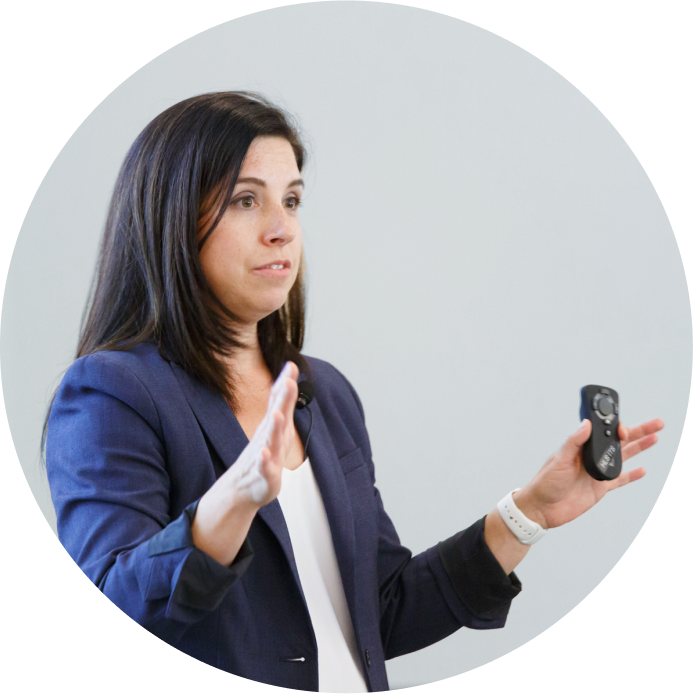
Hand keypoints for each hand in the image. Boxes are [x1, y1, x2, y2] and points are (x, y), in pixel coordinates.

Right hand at [229, 361, 298, 506]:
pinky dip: (264, 460)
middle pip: (276, 414)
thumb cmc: (265, 453)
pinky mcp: (264, 473)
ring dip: (274, 426)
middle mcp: (267, 435)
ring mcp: (264, 453)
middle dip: (283, 398)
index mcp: (272, 424)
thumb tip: (289, 375)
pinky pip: (263, 466)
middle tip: (289, 381)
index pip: (278, 401)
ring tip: (277, 414)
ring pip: (270, 439)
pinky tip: (264, 453)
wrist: (244, 487)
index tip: (291, 366)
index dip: (285, 384)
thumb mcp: (277, 425)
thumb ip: (283, 401)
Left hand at [514, 417, 664, 529]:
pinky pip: (620, 479)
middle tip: (657, 423)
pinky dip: (632, 475)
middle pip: (620, 441)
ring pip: (624, 456)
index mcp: (581, 447)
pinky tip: (643, 470)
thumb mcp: (559, 459)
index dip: (617, 426)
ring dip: (639, 447)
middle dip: (638, 431)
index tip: (626, 427)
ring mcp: (597, 472)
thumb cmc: (545, 482)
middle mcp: (591, 456)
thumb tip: (587, 423)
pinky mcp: (600, 488)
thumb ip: (574, 442)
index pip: (604, 431)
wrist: (543, 509)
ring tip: (655, 437)